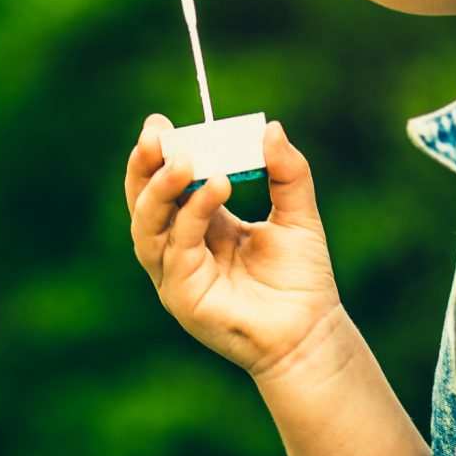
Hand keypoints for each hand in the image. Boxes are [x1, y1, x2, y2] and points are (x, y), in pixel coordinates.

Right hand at [125, 114, 342, 378]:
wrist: (312, 332)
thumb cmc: (302, 279)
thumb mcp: (298, 214)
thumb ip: (287, 172)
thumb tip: (270, 128)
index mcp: (200, 224)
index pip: (164, 184)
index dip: (158, 155)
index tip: (159, 124)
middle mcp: (179, 248)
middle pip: (143, 201)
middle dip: (145, 165)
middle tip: (156, 133)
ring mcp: (174, 274)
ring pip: (147, 225)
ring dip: (161, 188)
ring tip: (186, 158)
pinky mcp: (181, 295)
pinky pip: (177, 247)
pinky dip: (193, 213)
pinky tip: (217, 186)